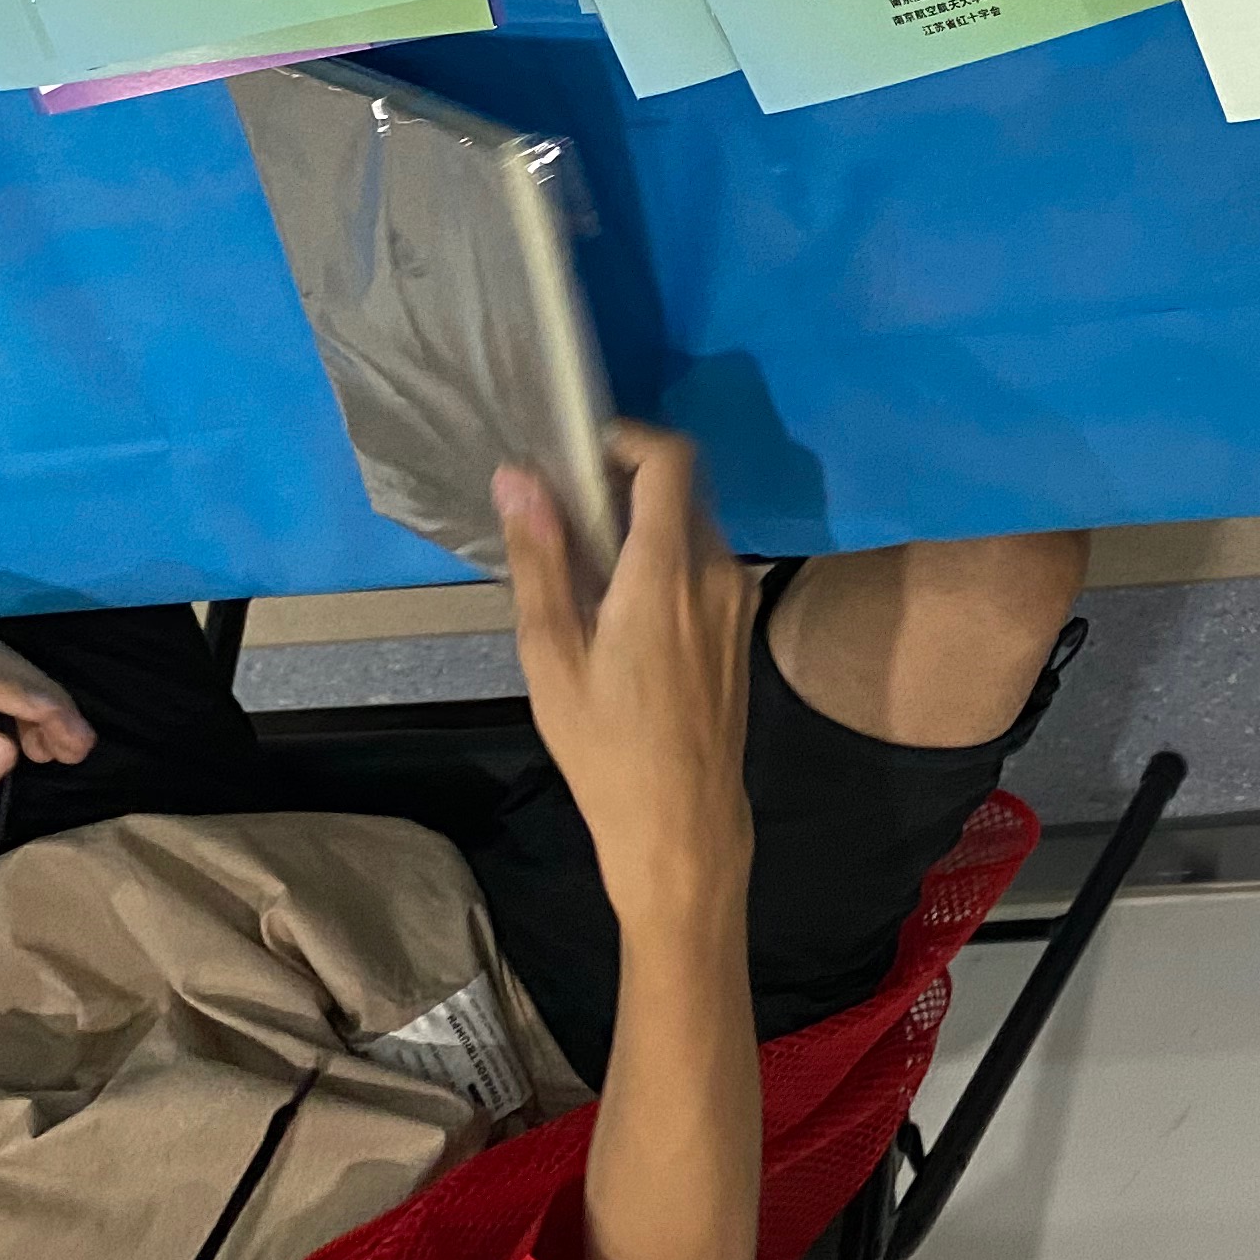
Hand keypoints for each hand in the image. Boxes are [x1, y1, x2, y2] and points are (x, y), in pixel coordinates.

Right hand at [501, 426, 754, 931]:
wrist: (683, 819)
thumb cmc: (606, 746)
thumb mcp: (552, 654)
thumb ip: (541, 558)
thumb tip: (518, 478)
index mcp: (669, 572)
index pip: (671, 460)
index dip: (627, 440)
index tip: (580, 453)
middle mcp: (717, 572)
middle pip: (680, 489)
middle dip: (623, 485)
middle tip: (565, 516)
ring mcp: (738, 597)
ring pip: (691, 526)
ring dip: (642, 526)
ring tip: (584, 572)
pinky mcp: (741, 622)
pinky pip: (703, 563)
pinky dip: (663, 560)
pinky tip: (621, 608)